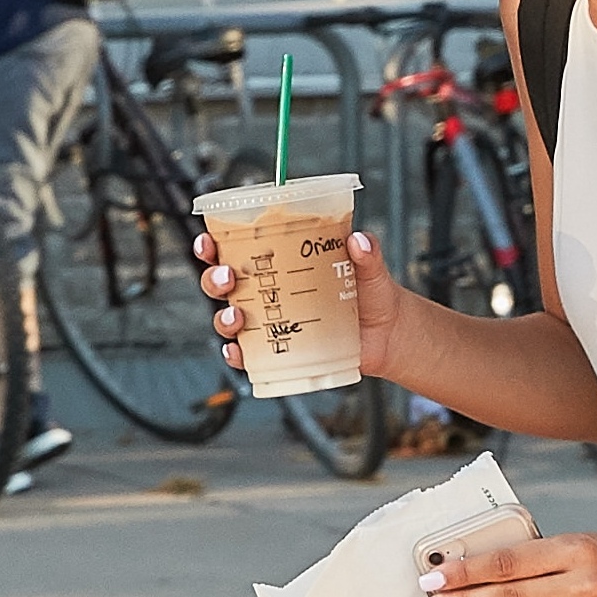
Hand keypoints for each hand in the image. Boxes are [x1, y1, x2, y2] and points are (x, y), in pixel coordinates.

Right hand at [194, 228, 401, 379]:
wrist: (388, 334)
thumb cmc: (371, 294)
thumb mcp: (370, 268)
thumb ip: (367, 253)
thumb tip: (359, 241)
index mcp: (278, 263)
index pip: (235, 249)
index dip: (213, 245)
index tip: (208, 241)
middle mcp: (267, 292)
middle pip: (222, 284)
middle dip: (214, 280)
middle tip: (228, 276)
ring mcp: (271, 323)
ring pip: (229, 319)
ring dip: (224, 318)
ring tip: (238, 316)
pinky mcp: (280, 349)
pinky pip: (248, 355)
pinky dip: (237, 355)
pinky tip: (239, 352)